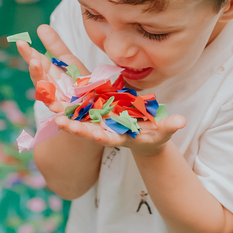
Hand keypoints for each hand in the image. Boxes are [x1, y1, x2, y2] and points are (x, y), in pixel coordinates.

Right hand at [15, 24, 89, 110]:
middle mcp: (50, 90)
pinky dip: (62, 118)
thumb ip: (55, 46)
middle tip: (34, 61)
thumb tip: (40, 26)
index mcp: (49, 75)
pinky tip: (58, 112)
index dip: (28, 54)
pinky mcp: (70, 118)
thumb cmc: (76, 82)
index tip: (21, 42)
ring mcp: (59, 105)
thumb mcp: (68, 61)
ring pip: (49, 100)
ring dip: (46, 96)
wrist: (91, 107)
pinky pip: (65, 119)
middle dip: (36, 72)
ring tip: (43, 87)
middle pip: (40, 81)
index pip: (37, 63)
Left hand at [54, 111, 186, 157]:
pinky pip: (79, 108)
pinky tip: (54, 94)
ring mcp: (99, 123)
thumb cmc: (156, 136)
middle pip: (89, 130)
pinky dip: (67, 104)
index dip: (99, 136)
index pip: (109, 138)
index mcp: (121, 137)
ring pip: (79, 119)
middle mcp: (106, 132)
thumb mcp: (163, 132)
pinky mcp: (96, 113)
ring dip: (65, 114)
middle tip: (59, 123)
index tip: (91, 135)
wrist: (143, 138)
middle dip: (75, 128)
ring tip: (49, 107)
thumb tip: (182, 121)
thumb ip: (170, 127)